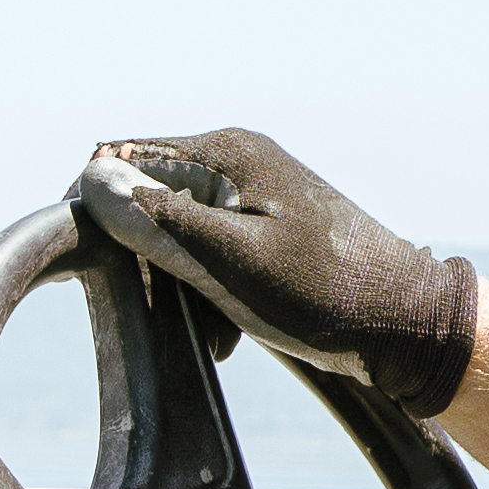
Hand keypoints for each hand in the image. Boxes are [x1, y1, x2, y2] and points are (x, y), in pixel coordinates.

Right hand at [85, 128, 477, 421]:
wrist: (407, 323)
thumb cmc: (325, 294)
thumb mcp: (233, 263)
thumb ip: (163, 223)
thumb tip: (94, 184)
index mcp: (227, 154)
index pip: (122, 156)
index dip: (91, 202)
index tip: (82, 255)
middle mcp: (237, 161)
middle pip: (147, 197)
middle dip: (142, 257)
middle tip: (158, 307)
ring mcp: (253, 194)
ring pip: (176, 234)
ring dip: (176, 285)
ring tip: (207, 329)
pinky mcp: (264, 229)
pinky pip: (208, 253)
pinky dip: (205, 292)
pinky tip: (225, 335)